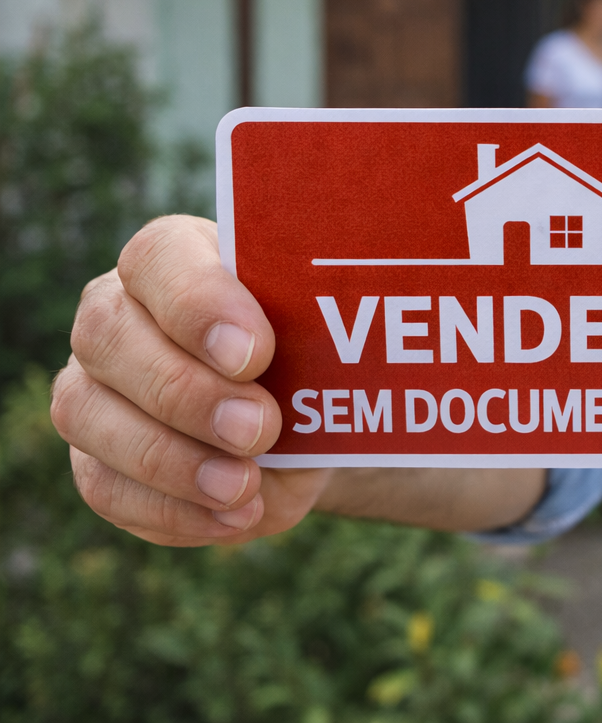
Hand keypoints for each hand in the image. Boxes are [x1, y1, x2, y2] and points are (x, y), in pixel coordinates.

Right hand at [52, 215, 329, 545]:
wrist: (306, 421)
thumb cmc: (310, 355)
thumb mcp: (323, 335)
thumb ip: (316, 325)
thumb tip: (340, 334)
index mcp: (172, 260)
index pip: (158, 257)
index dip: (198, 304)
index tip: (255, 352)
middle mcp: (114, 314)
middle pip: (109, 336)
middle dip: (188, 391)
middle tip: (258, 428)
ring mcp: (90, 387)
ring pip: (89, 414)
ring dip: (173, 460)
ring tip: (243, 486)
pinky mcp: (92, 458)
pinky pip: (105, 487)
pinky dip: (172, 510)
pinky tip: (232, 516)